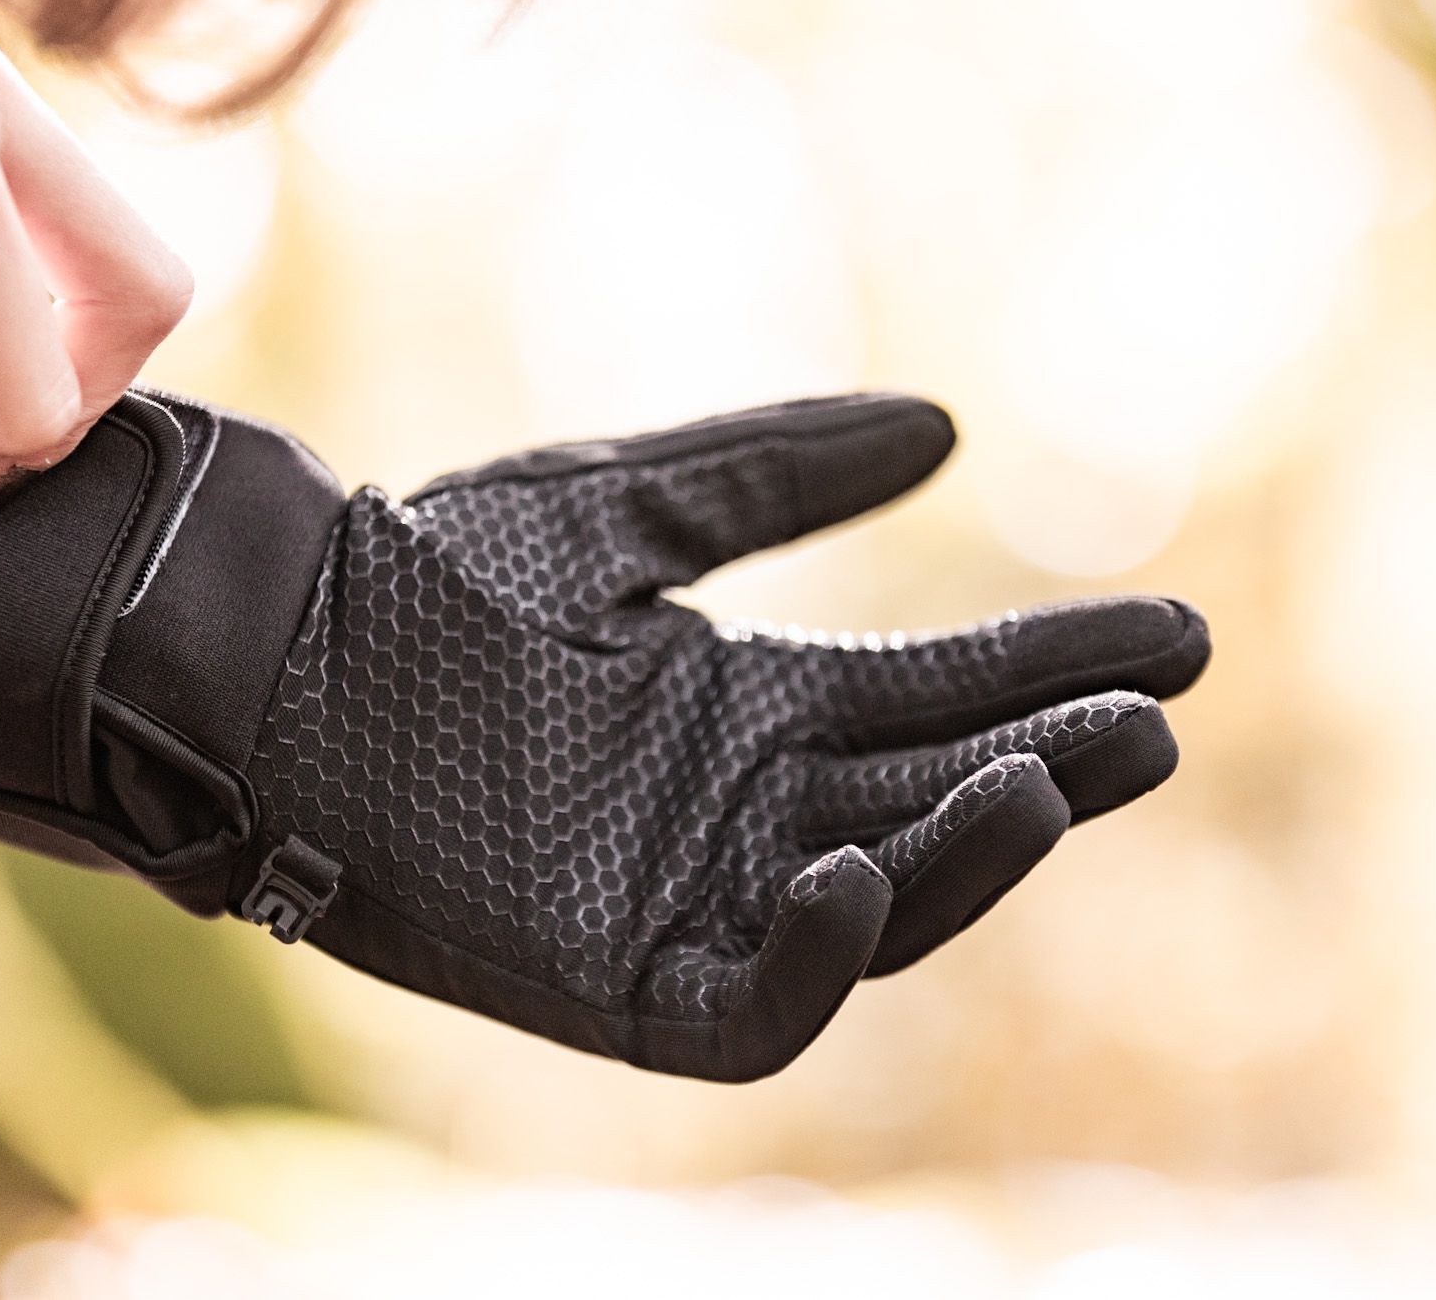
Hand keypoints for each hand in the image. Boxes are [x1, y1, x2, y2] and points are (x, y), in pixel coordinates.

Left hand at [0, 393, 1208, 1080]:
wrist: (260, 652)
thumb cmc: (418, 578)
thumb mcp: (618, 506)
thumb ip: (772, 472)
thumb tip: (946, 430)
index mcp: (747, 709)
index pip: (936, 697)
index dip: (1053, 669)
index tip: (1175, 637)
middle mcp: (737, 812)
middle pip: (934, 798)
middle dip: (1054, 761)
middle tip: (1156, 717)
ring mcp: (682, 901)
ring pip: (876, 903)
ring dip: (971, 851)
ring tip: (1053, 772)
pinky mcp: (611, 983)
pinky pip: (753, 1004)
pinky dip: (814, 952)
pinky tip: (851, 862)